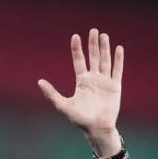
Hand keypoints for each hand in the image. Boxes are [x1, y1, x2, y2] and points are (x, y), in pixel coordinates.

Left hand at [38, 29, 122, 143]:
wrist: (97, 128)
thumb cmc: (80, 119)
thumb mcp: (64, 105)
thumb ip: (52, 94)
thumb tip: (39, 82)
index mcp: (82, 81)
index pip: (79, 60)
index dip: (77, 49)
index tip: (75, 36)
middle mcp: (93, 79)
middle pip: (93, 57)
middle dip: (93, 44)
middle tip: (93, 31)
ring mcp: (105, 81)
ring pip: (105, 61)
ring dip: (105, 48)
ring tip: (103, 35)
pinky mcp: (115, 86)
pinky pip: (117, 70)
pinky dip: (118, 60)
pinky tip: (118, 48)